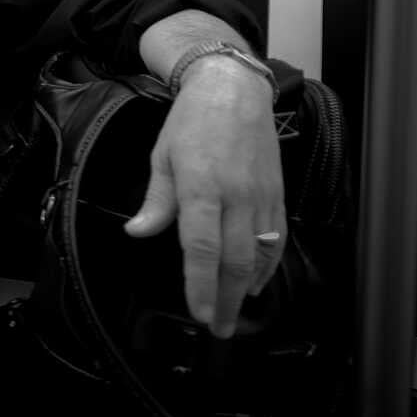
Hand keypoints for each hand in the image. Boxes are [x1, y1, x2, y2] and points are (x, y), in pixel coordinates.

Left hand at [123, 57, 285, 337]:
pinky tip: (257, 282)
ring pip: (259, 255)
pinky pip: (276, 238)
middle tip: (218, 328)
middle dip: (225, 300)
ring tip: (233, 312)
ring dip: (246, 289)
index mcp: (201, 187)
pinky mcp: (276, 194)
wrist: (233, 89)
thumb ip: (156, 200)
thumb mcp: (162, 155)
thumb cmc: (192, 120)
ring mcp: (260, 196)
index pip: (200, 248)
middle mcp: (235, 196)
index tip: (198, 312)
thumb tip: (139, 231)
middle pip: (234, 261)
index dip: (199, 285)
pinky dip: (269, 266)